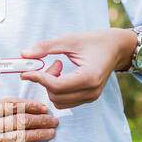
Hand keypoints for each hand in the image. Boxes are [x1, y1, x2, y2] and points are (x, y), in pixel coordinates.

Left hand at [20, 28, 138, 108]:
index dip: (39, 79)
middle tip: (52, 63)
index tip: (26, 72)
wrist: (117, 47)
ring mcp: (91, 97)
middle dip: (46, 81)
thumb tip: (24, 54)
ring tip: (59, 68)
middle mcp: (91, 91)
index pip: (57, 86)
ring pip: (58, 102)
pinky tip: (63, 75)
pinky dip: (57, 90)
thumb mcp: (70, 40)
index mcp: (89, 76)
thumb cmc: (96, 41)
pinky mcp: (88, 98)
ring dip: (51, 86)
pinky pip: (64, 102)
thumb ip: (46, 47)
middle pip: (55, 96)